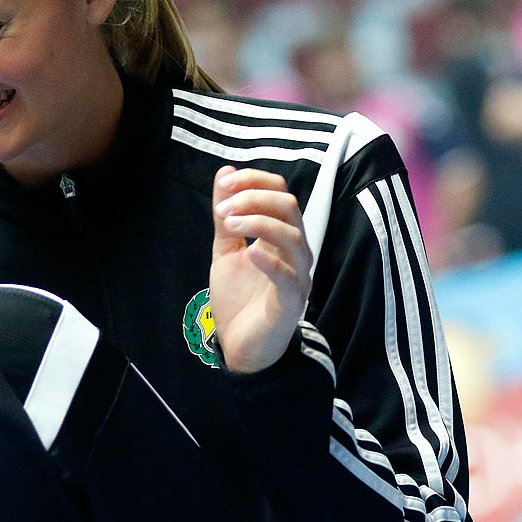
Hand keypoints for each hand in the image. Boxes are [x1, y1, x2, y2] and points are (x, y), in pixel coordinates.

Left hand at [209, 166, 312, 373]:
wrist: (239, 347)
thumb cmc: (240, 299)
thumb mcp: (225, 250)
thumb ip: (226, 217)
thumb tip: (225, 173)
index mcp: (280, 237)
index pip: (280, 193)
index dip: (254, 181)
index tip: (225, 183)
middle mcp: (294, 253)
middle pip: (289, 207)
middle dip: (254, 198)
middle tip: (225, 208)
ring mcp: (296, 277)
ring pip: (293, 236)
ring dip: (259, 222)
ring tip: (228, 223)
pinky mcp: (290, 303)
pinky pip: (289, 277)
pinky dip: (271, 260)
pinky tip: (250, 252)